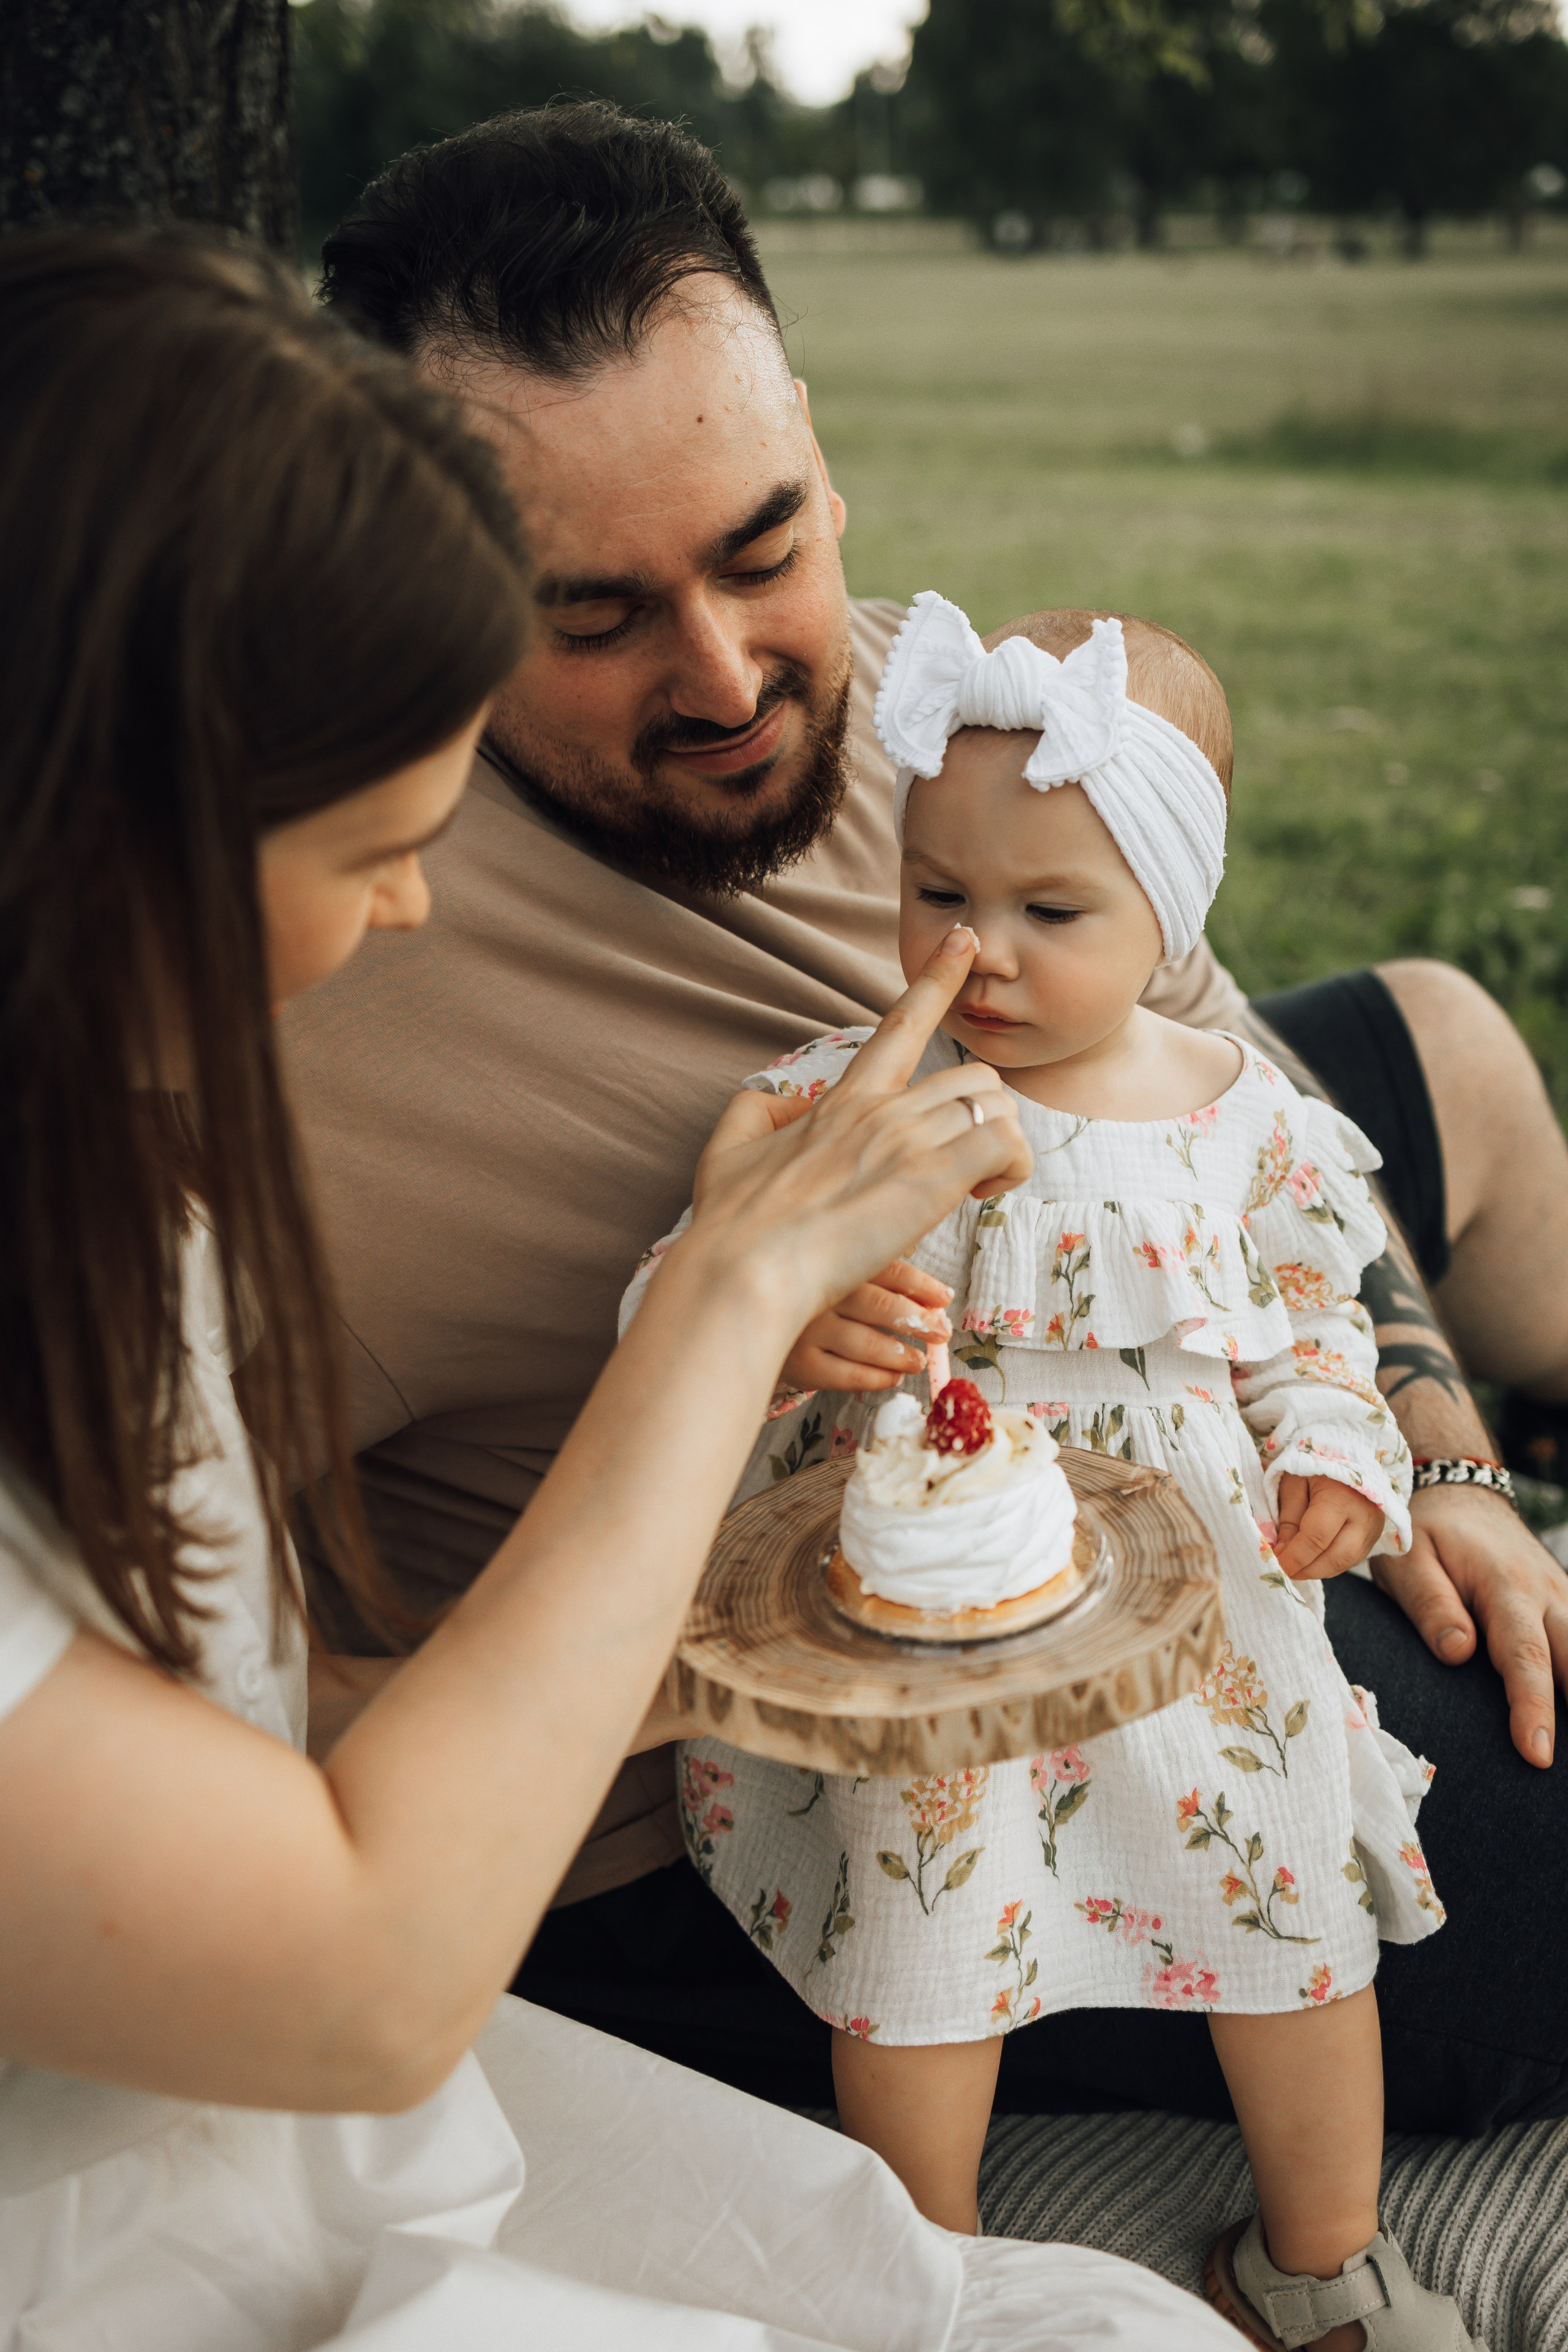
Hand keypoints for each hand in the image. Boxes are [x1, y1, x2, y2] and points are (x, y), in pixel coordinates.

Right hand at [688, 927, 1031, 1332]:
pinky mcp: (932, 1180)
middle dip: (985, 1120)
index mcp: (843, 1100)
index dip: (938, 977)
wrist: (743, 1270)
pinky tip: (981, 1195)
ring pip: (997, 1107)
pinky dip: (1011, 1167)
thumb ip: (750, 1113)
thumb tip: (771, 1098)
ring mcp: (909, 1140)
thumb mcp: (725, 1153)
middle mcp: (883, 1109)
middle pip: (974, 1078)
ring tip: (971, 1188)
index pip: (902, 1023)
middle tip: (963, 1169)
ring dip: (999, 1146)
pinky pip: (1006, 1145)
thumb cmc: (732, 1224)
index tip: (964, 940)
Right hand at [781, 1259, 952, 1392]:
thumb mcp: (841, 1278)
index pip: (888, 1270)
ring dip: (901, 1354)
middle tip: (940, 1333)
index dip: (922, 1286)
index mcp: (834, 1263)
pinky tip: (893, 1376)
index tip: (944, 1298)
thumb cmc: (812, 1299)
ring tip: (917, 1360)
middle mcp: (820, 1294)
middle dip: (918, 1321)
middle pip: (880, 1306)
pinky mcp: (801, 1365)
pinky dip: (878, 1378)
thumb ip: (881, 1281)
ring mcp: (808, 1331)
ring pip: (866, 1344)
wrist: (753, 1321)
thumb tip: (938, 1301)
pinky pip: (849, 1375)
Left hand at [1273, 1475, 1384, 1580]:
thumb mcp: (1295, 1483)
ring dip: (1317, 1570)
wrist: (1351, 1454)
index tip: (1274, 1564)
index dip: (1294, 1557)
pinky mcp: (1374, 1537)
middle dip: (1307, 1570)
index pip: (1316, 1538)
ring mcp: (1374, 1529)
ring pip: (1345, 1563)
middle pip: (1336, 1558)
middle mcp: (1364, 1518)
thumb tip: (1281, 1552)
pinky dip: (1328, 1564)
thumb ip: (1288, 1518)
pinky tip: (1311, 1561)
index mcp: (1342, 1498)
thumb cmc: (1317, 1466)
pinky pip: (1351, 1559)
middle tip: (1283, 1571)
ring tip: (1294, 1567)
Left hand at [1369, 1484, 1567, 1767]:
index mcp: (1505, 1586)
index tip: (1536, 1754)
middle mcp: (1547, 1595)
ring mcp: (1565, 1600)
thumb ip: (1430, 1605)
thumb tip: (1458, 1653)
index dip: (1532, 1706)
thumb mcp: (1408, 1559)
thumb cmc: (1428, 1534)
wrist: (1463, 1494)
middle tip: (1562, 1767)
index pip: (1524, 1655)